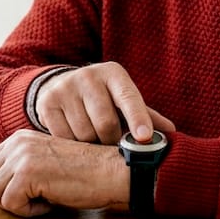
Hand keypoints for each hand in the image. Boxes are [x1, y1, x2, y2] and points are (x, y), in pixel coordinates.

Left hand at [0, 129, 127, 216]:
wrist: (110, 172)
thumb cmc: (84, 172)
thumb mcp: (45, 161)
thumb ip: (21, 166)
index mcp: (19, 139)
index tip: (24, 193)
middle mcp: (16, 144)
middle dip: (3, 198)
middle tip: (30, 201)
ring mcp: (21, 157)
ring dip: (17, 205)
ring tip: (42, 200)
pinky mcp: (27, 174)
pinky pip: (11, 204)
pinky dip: (29, 212)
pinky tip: (49, 203)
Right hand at [36, 62, 175, 144]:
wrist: (62, 86)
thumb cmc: (103, 99)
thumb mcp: (123, 101)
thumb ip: (146, 116)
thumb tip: (171, 133)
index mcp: (114, 74)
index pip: (129, 97)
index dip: (138, 118)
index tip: (144, 137)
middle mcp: (88, 76)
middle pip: (106, 123)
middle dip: (111, 140)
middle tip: (110, 142)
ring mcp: (65, 88)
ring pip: (84, 134)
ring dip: (91, 144)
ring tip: (92, 137)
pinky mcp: (47, 103)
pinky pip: (63, 137)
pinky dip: (72, 144)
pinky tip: (74, 136)